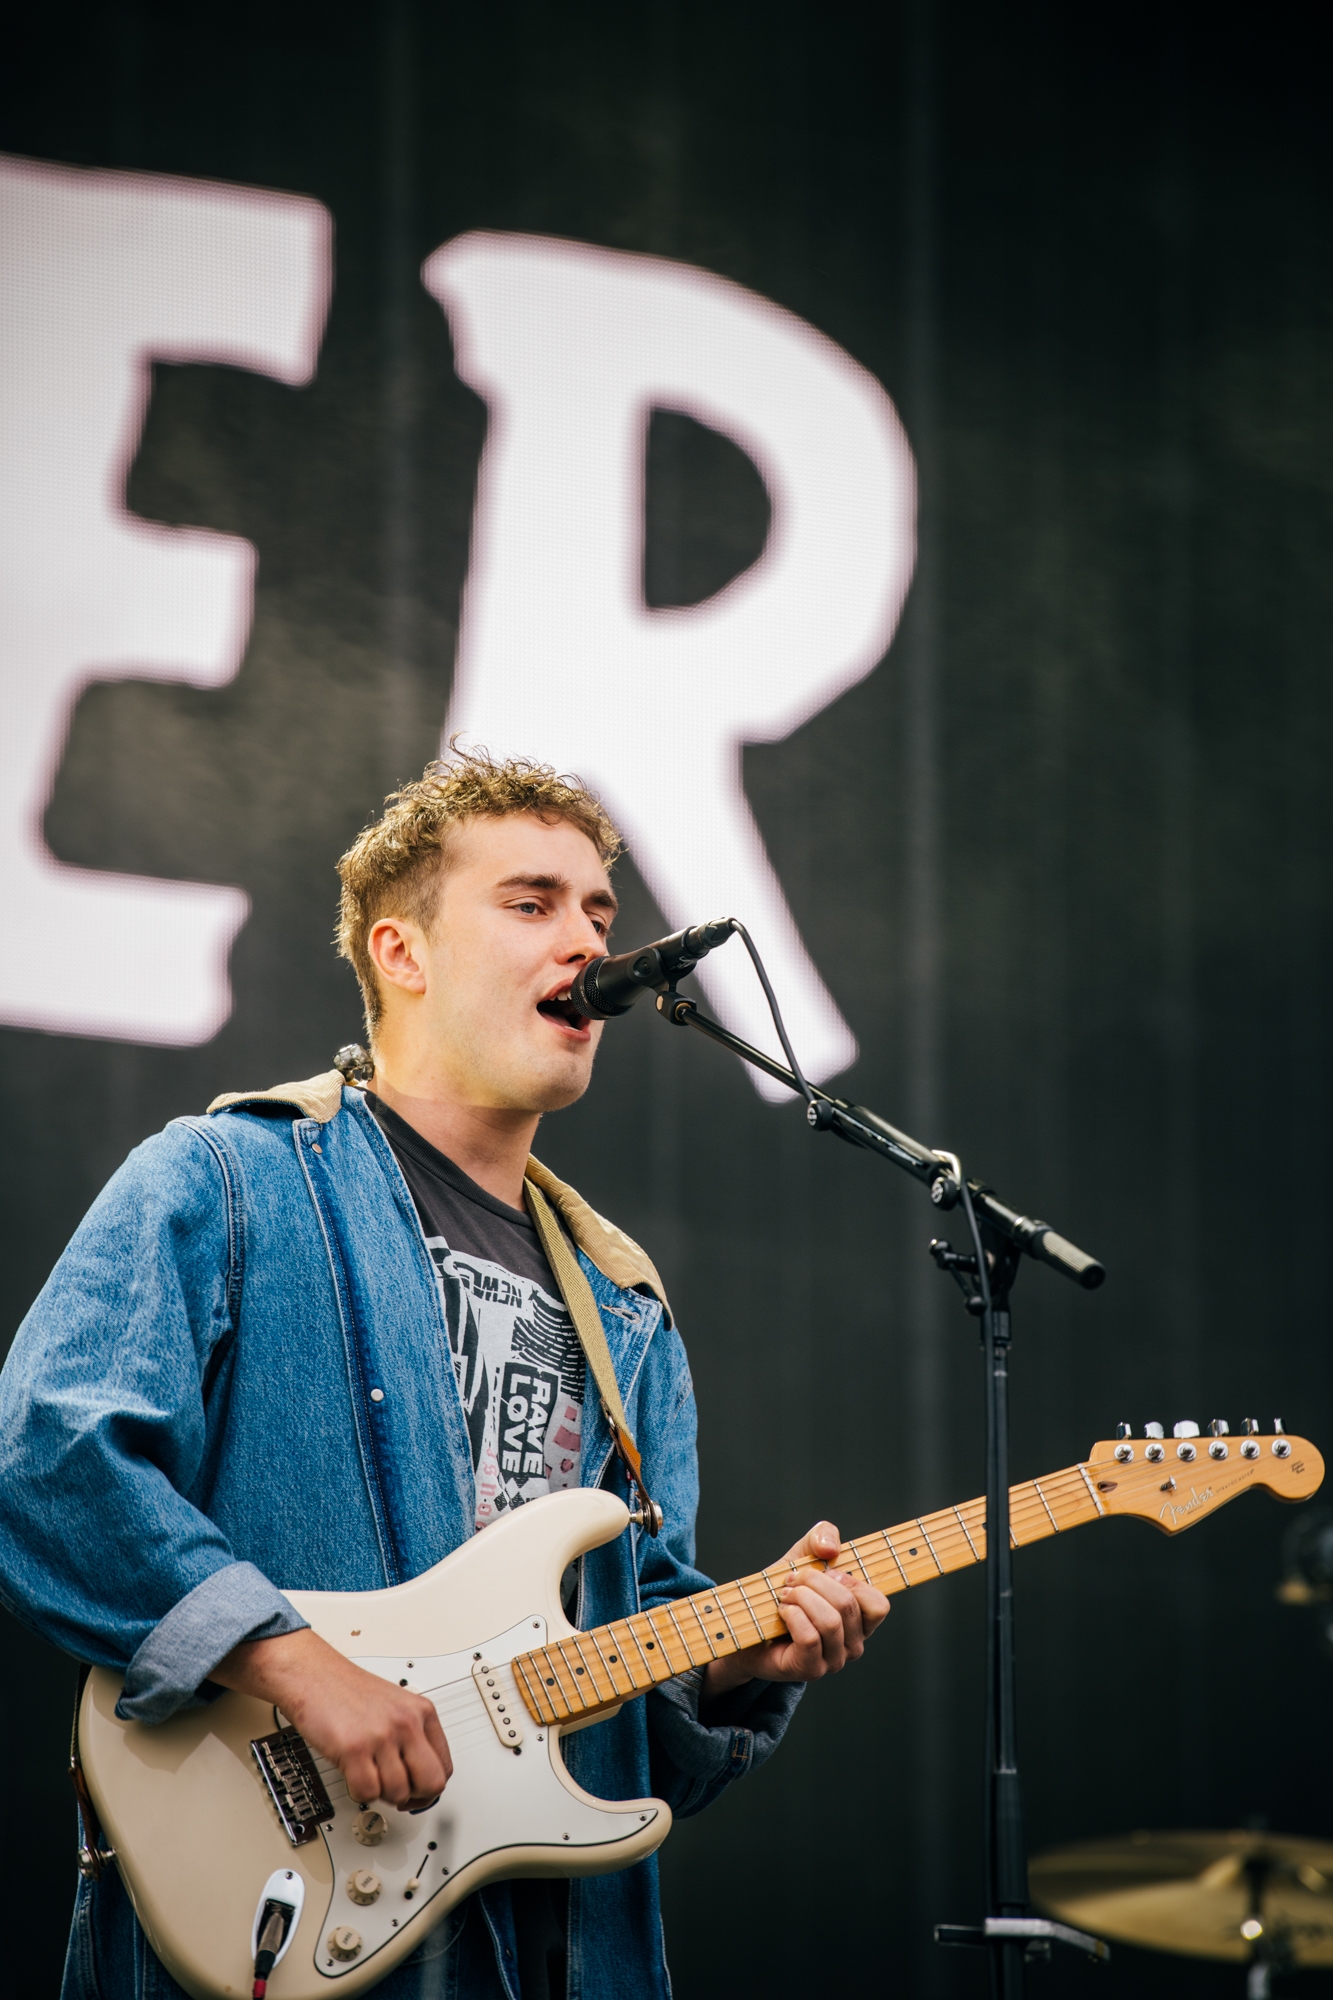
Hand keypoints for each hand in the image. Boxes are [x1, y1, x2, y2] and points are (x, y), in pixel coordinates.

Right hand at [213, 1627, 451, 1810]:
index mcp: (421, 1712)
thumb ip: (412, 1736)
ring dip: (381, 1794)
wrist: (313, 1674)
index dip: (429, 1788)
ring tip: (369, 1775)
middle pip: (432, 1784)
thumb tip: (420, 1777)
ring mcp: (382, 1736)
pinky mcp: (354, 1748)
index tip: (417, 1792)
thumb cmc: (348, 1691)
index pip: (445, 1766)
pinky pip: (368, 1793)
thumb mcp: (395, 1705)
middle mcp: (406, 1723)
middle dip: (414, 1797)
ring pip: (399, 1793)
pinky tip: (353, 1775)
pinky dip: (359, 1792)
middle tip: (398, 1794)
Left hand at [701, 1521, 888, 1702]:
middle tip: (792, 1579)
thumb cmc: (784, 1591)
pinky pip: (810, 1638)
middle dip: (814, 1582)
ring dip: (801, 1598)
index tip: (826, 1571)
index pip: (878, 1605)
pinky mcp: (810, 1670)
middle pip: (848, 1605)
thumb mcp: (804, 1555)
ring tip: (785, 1594)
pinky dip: (793, 1616)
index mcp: (860, 1620)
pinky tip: (782, 1611)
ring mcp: (833, 1660)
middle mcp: (853, 1644)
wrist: (749, 1624)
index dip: (852, 1581)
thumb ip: (823, 1537)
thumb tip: (831, 1548)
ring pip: (830, 1622)